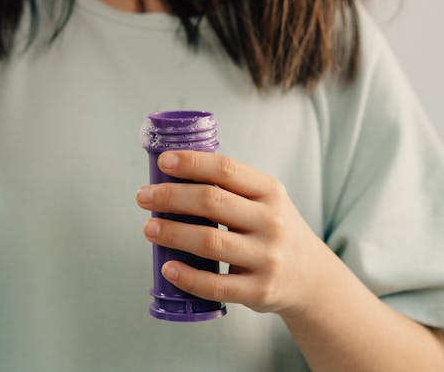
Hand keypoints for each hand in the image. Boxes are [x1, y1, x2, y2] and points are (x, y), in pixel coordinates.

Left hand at [136, 150, 324, 316]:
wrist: (312, 278)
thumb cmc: (273, 230)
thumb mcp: (266, 200)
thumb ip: (231, 187)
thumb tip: (172, 173)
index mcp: (270, 191)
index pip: (226, 169)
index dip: (191, 163)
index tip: (163, 163)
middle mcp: (271, 222)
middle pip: (211, 202)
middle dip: (170, 197)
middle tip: (143, 196)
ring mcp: (267, 258)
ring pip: (210, 242)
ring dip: (172, 233)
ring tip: (149, 228)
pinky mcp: (259, 291)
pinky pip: (217, 285)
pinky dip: (188, 277)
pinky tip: (168, 267)